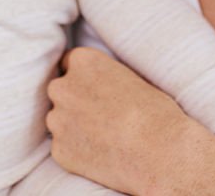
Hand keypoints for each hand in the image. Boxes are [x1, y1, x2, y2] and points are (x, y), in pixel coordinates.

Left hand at [46, 47, 187, 192]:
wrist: (157, 152)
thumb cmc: (154, 112)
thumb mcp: (131, 77)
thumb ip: (104, 76)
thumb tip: (97, 84)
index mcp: (83, 62)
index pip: (69, 62)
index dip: (82, 76)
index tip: (93, 88)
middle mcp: (63, 87)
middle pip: (60, 90)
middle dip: (73, 99)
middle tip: (99, 113)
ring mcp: (58, 120)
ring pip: (59, 119)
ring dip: (73, 125)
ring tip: (103, 135)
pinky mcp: (59, 151)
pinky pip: (63, 147)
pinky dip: (76, 150)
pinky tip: (100, 154)